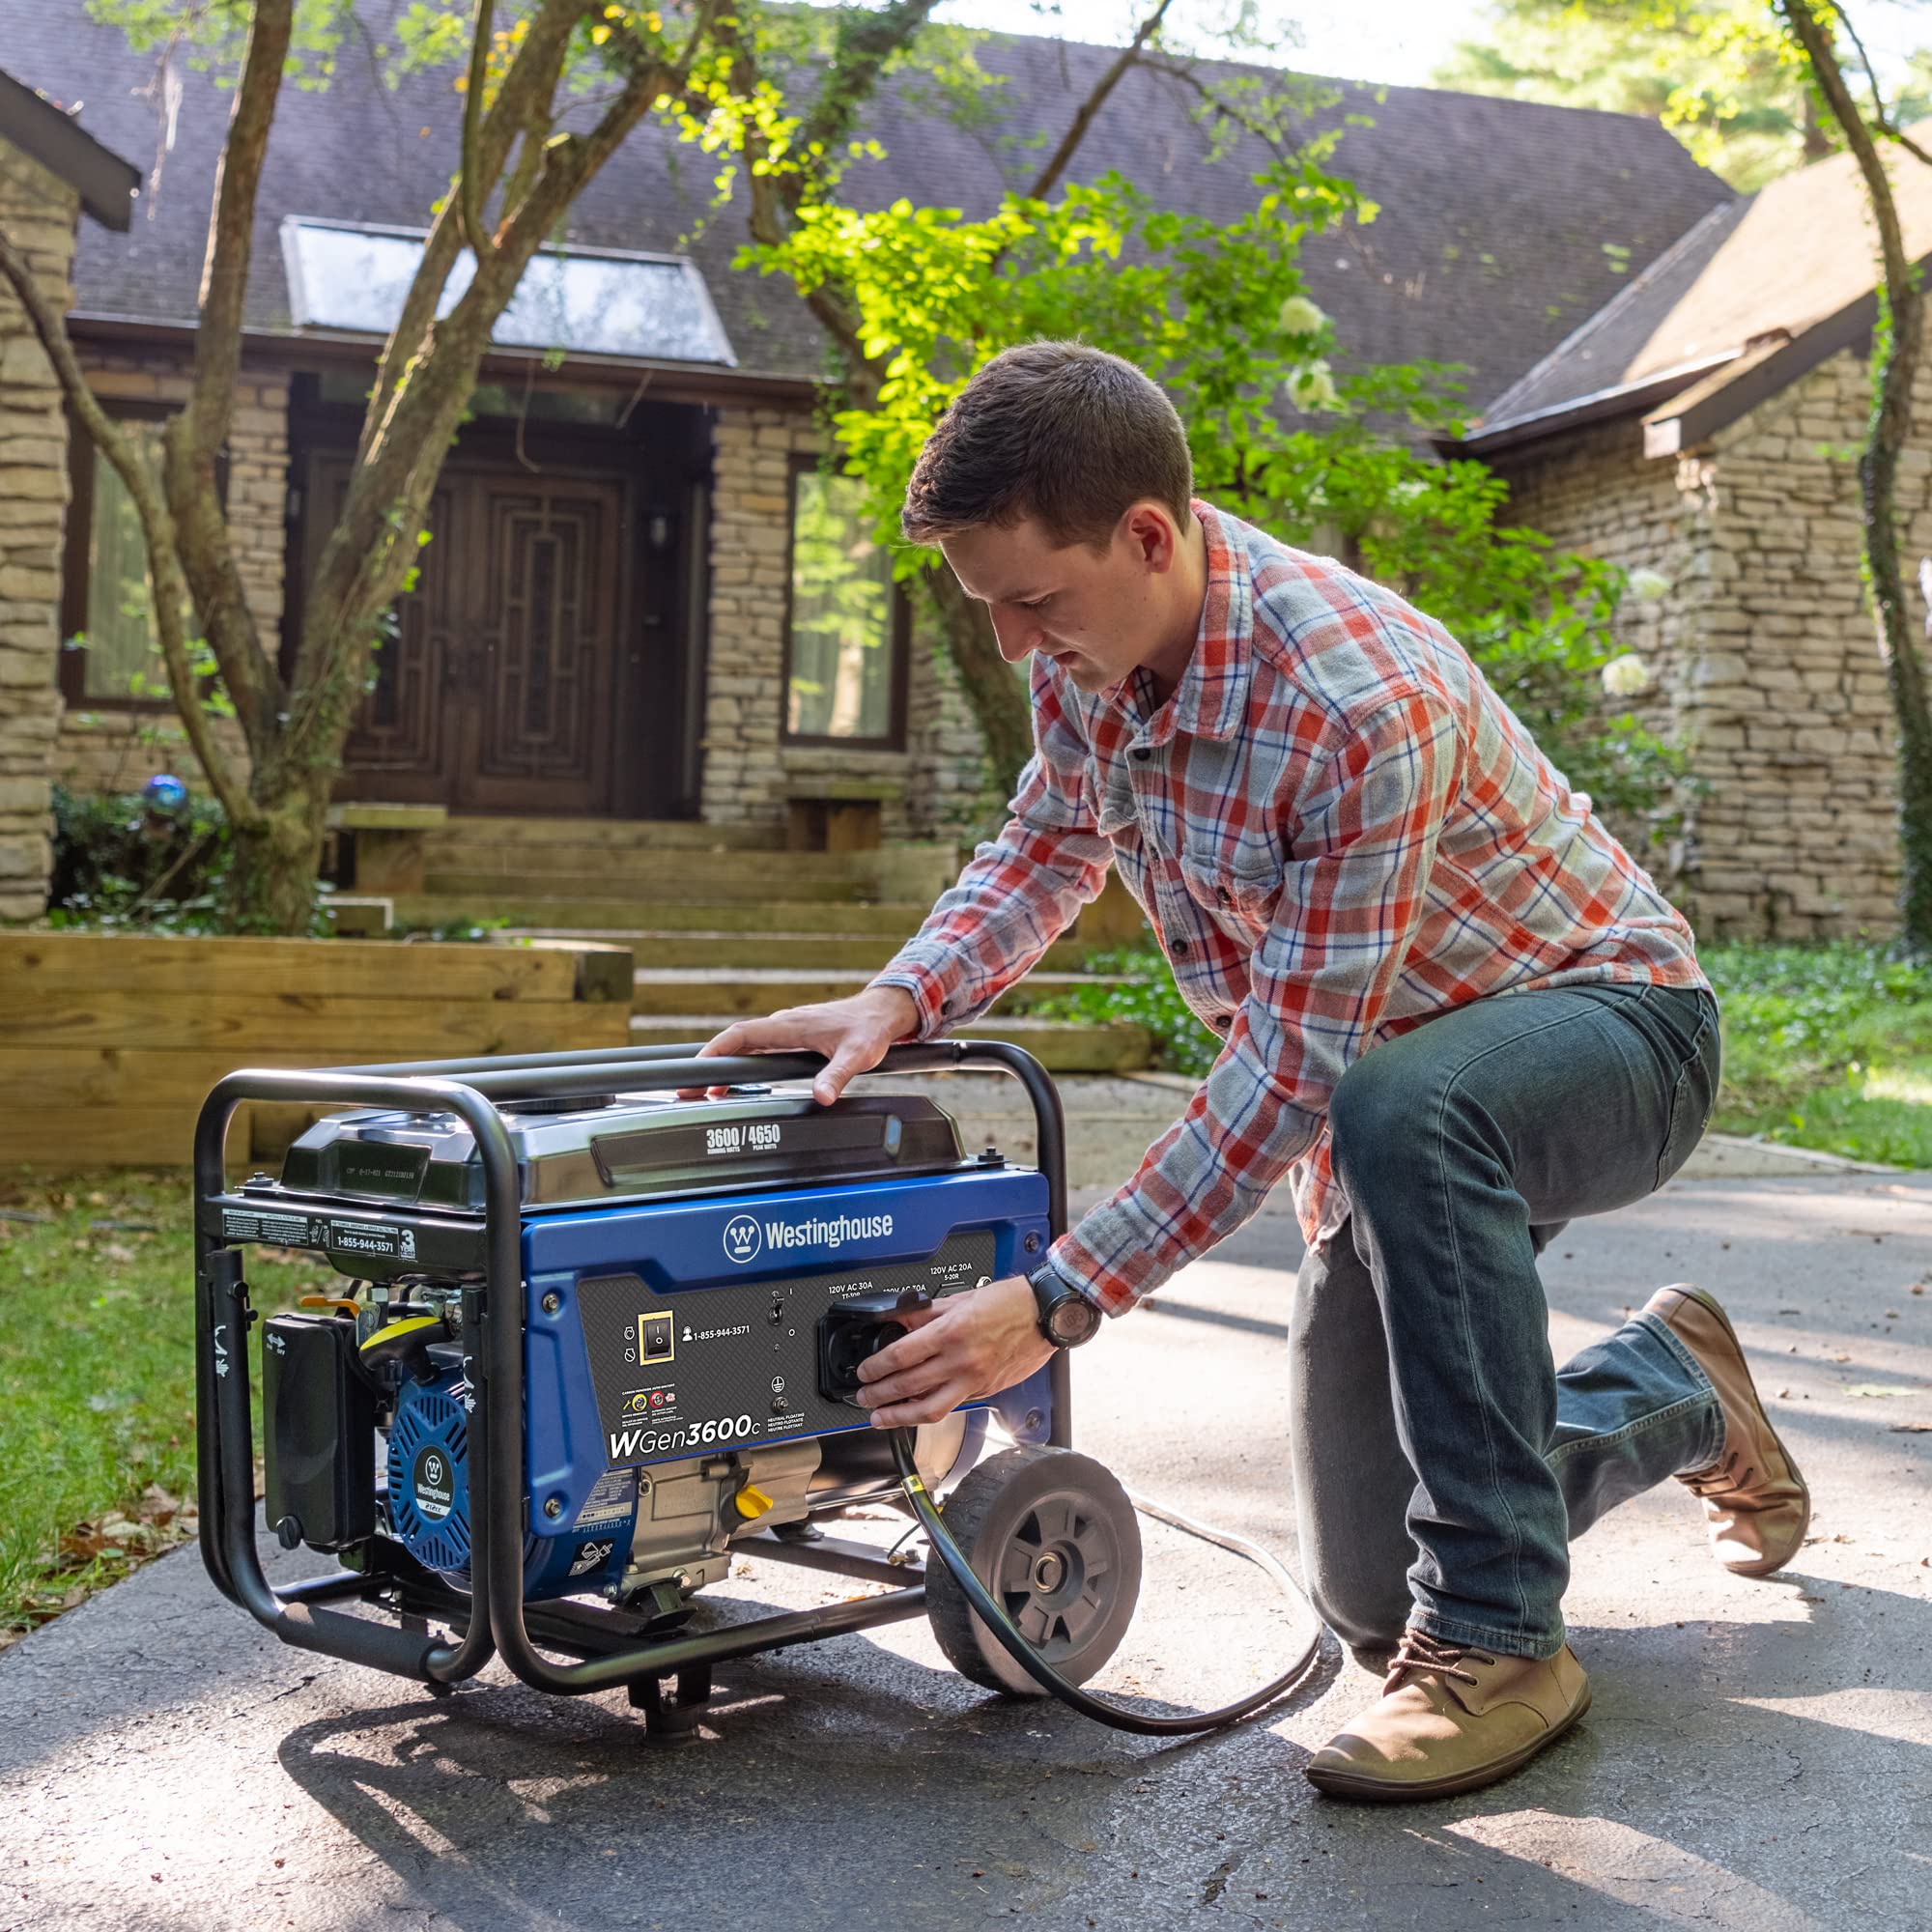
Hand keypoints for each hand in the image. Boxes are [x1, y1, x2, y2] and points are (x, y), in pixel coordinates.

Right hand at [683, 985, 918, 1104]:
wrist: (881, 1013)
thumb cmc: (869, 1029)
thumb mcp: (857, 1055)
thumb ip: (837, 1075)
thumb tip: (823, 1097)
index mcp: (790, 1025)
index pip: (741, 1034)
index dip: (715, 1050)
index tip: (696, 1069)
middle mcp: (783, 1025)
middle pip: (736, 1043)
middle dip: (710, 1064)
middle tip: (690, 1091)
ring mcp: (785, 1030)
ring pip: (745, 1046)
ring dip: (724, 1066)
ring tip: (706, 1092)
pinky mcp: (791, 1037)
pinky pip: (758, 1048)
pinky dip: (741, 1064)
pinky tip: (736, 1082)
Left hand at [855, 1275, 1057, 1428]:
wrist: (1045, 1315)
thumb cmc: (1010, 1302)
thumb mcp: (960, 1298)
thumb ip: (926, 1313)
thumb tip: (898, 1321)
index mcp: (951, 1332)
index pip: (900, 1356)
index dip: (876, 1367)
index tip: (864, 1372)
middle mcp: (961, 1360)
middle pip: (908, 1385)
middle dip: (879, 1395)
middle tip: (863, 1397)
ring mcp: (974, 1380)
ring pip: (929, 1409)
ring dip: (899, 1417)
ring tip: (881, 1417)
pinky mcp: (985, 1391)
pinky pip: (952, 1406)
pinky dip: (929, 1411)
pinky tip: (916, 1410)